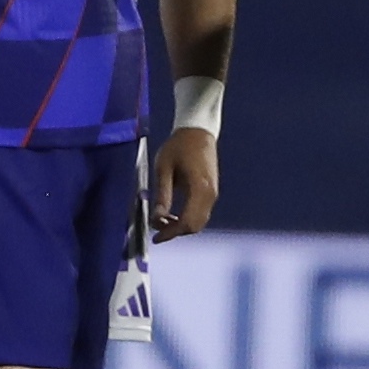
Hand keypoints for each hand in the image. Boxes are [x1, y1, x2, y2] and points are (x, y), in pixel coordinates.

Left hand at [150, 126, 219, 240]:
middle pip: (195, 226)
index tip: (155, 237)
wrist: (198, 131)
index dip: (171, 233)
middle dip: (175, 232)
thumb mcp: (164, 169)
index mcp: (199, 188)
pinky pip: (201, 213)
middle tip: (156, 229)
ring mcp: (213, 193)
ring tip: (162, 221)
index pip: (187, 222)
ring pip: (199, 221)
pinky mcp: (211, 192)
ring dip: (181, 226)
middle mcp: (210, 194)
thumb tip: (156, 219)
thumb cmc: (179, 146)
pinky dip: (187, 219)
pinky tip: (173, 215)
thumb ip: (162, 195)